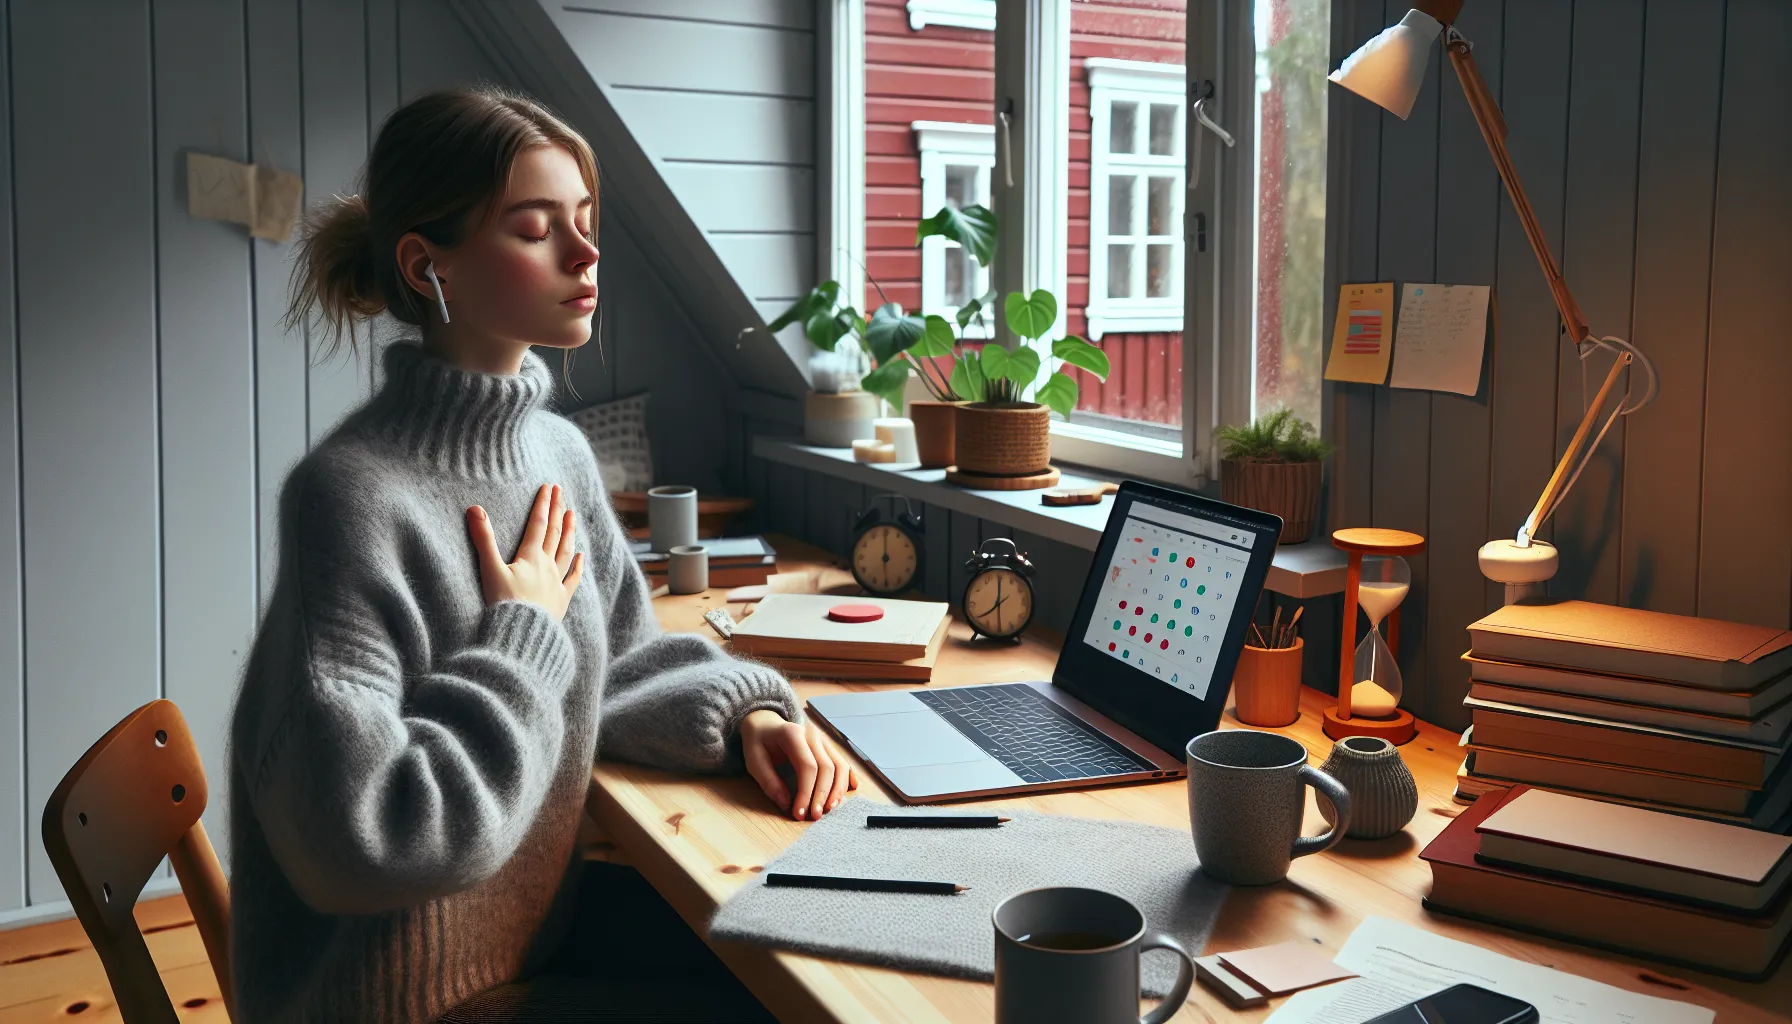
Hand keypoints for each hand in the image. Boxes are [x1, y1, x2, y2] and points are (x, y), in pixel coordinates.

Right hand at [467, 483, 583, 621]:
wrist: (522, 636)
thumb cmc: (503, 604)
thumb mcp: (490, 570)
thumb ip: (483, 539)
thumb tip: (474, 509)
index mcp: (530, 557)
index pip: (538, 524)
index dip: (543, 504)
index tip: (548, 487)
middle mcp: (547, 566)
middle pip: (554, 533)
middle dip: (557, 510)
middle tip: (561, 491)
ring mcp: (556, 583)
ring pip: (566, 551)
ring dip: (569, 531)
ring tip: (572, 515)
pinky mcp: (561, 600)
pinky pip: (573, 579)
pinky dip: (578, 566)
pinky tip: (581, 556)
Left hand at [739, 710, 857, 820]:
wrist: (765, 723)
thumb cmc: (759, 742)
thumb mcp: (754, 760)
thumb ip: (768, 782)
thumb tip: (785, 803)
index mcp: (793, 734)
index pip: (807, 766)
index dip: (806, 792)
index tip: (799, 813)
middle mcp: (813, 735)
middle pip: (827, 767)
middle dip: (822, 795)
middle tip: (815, 816)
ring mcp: (823, 740)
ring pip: (840, 765)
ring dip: (838, 790)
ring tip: (830, 809)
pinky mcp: (828, 747)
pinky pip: (843, 762)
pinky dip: (849, 777)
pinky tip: (851, 790)